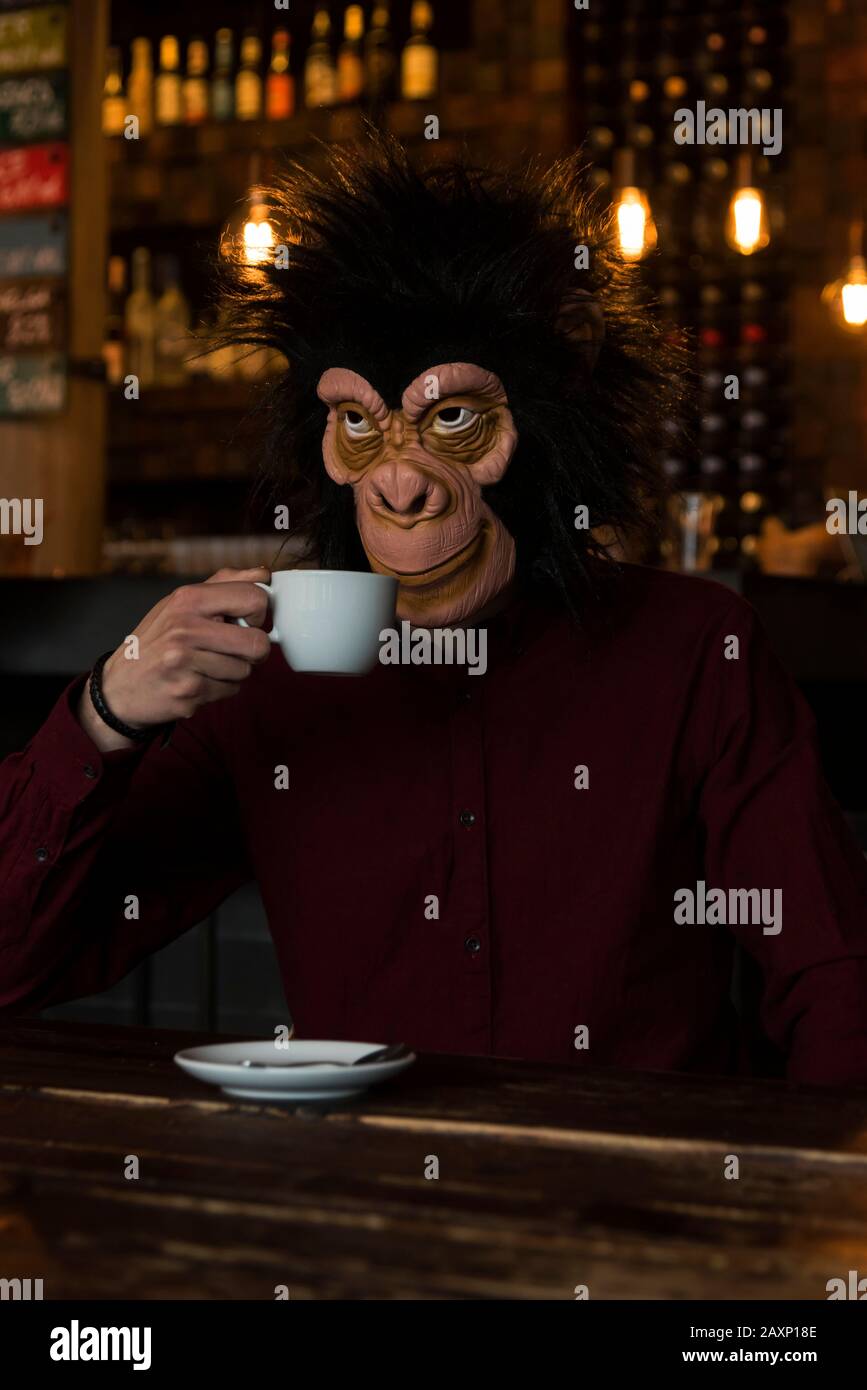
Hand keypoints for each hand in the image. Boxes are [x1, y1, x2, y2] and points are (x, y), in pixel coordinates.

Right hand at [78, 567, 272, 751]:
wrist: (119, 686)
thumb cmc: (156, 641)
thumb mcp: (181, 603)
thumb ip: (224, 584)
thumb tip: (263, 572)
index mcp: (187, 599)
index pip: (254, 597)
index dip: (259, 612)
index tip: (247, 620)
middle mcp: (185, 629)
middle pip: (258, 643)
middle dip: (254, 651)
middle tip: (235, 649)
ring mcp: (186, 663)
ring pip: (246, 670)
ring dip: (233, 671)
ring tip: (206, 665)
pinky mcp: (189, 692)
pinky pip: (231, 690)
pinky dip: (220, 688)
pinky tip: (197, 680)